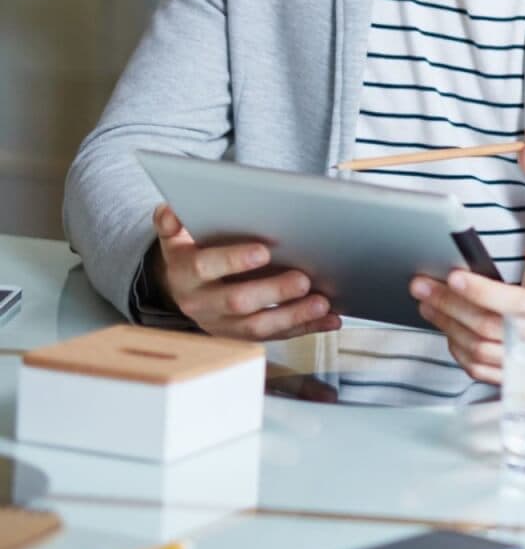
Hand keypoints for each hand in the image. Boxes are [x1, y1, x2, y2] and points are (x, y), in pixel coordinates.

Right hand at [149, 204, 339, 339]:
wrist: (182, 289)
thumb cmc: (191, 254)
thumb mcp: (175, 237)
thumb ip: (172, 223)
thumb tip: (170, 211)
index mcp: (184, 274)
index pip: (205, 267)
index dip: (233, 260)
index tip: (263, 251)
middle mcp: (201, 303)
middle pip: (237, 302)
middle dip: (273, 292)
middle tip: (303, 279)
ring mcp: (222, 324)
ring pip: (258, 327)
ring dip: (293, 316)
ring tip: (321, 303)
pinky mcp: (243, 337)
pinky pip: (276, 336)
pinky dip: (306, 328)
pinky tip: (330, 319)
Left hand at [410, 235, 524, 382]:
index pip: (517, 305)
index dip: (483, 292)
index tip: (454, 277)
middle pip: (490, 328)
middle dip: (451, 305)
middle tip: (423, 285)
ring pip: (478, 349)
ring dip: (447, 324)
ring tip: (426, 301)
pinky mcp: (512, 374)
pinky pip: (477, 368)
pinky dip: (455, 346)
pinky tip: (445, 324)